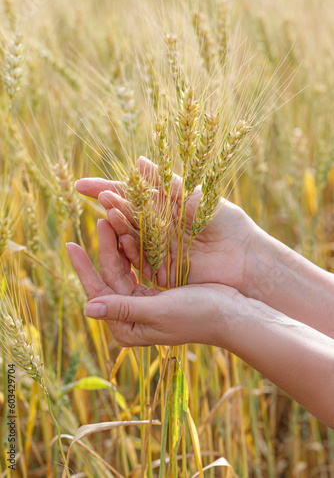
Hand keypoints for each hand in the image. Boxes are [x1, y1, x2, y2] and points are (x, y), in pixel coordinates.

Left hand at [66, 217, 243, 347]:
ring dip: (118, 244)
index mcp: (127, 327)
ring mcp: (144, 303)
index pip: (98, 293)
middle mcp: (132, 316)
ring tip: (111, 217)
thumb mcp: (158, 311)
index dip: (84, 268)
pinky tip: (130, 229)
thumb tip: (86, 309)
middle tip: (100, 218)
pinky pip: (139, 266)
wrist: (233, 314)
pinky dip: (135, 248)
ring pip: (124, 268)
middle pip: (110, 277)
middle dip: (105, 248)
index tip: (70, 244)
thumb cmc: (198, 316)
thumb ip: (123, 309)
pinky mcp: (157, 291)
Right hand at [75, 156, 260, 293]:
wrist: (246, 257)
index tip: (82, 185)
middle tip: (98, 197)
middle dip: (111, 206)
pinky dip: (129, 250)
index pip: (130, 196)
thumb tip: (138, 160)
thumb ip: (167, 183)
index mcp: (165, 207)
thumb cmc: (227, 223)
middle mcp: (157, 228)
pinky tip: (120, 238)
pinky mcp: (162, 268)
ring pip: (131, 236)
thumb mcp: (197, 196)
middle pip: (127, 216)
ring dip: (118, 226)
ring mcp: (158, 248)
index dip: (107, 189)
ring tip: (106, 213)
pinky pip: (140, 259)